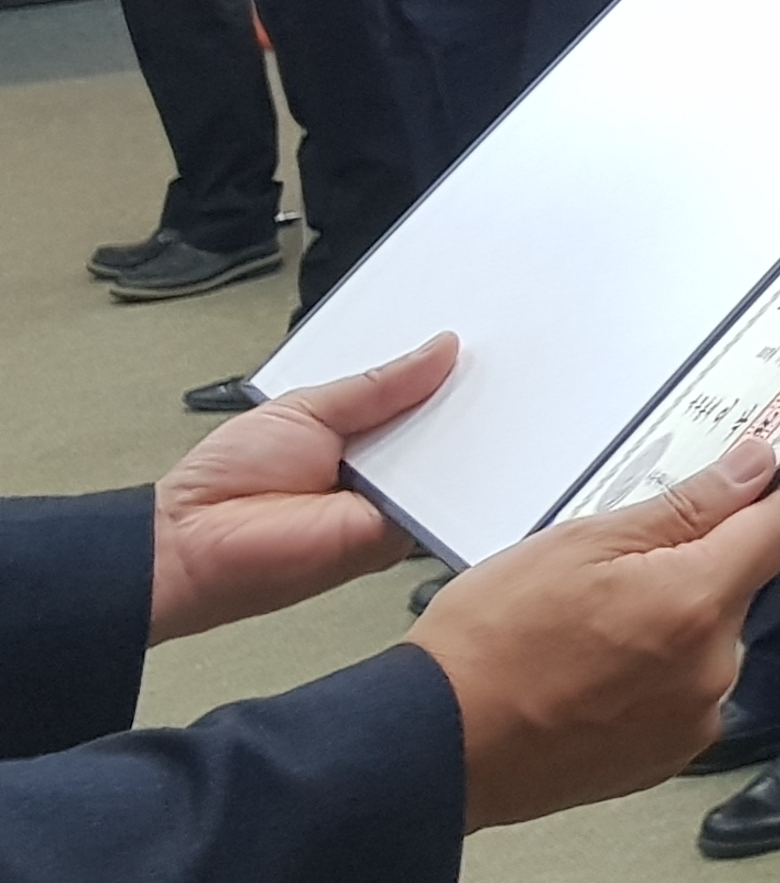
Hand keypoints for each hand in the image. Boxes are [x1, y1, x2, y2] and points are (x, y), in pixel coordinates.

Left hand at [148, 334, 449, 642]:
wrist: (191, 543)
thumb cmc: (225, 481)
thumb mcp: (308, 407)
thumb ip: (378, 385)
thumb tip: (439, 350)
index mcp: (361, 435)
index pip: (421, 399)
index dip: (446, 371)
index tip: (473, 339)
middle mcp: (383, 473)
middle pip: (442, 428)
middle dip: (461, 394)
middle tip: (485, 356)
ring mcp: (391, 507)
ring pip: (450, 462)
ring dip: (462, 430)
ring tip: (476, 388)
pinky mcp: (394, 535)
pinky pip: (441, 501)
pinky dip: (454, 474)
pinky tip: (461, 440)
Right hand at [414, 442, 779, 829]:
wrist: (433, 747)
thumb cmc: (490, 642)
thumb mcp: (580, 543)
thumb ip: (685, 506)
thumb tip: (755, 468)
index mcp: (697, 602)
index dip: (774, 492)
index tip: (759, 476)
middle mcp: (712, 667)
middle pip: (740, 584)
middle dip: (699, 562)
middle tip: (621, 561)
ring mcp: (692, 719)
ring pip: (711, 638)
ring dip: (675, 619)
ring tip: (593, 624)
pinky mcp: (667, 756)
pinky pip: (686, 690)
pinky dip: (657, 670)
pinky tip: (596, 668)